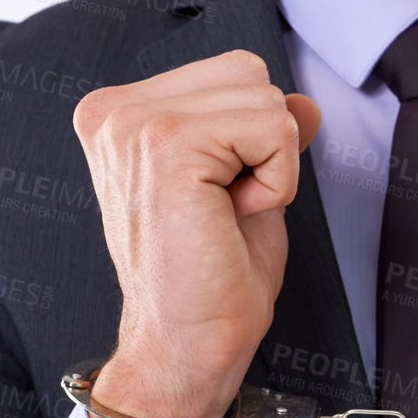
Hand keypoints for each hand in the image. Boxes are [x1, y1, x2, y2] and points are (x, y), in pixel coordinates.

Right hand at [70, 50, 320, 417]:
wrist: (185, 346)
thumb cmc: (208, 281)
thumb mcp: (245, 186)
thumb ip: (264, 133)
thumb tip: (303, 101)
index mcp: (119, 114)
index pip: (230, 71)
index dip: (252, 135)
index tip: (216, 198)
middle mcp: (114, 111)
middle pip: (248, 71)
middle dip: (264, 142)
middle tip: (224, 208)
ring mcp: (134, 124)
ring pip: (264, 95)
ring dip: (271, 162)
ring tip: (224, 213)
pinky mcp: (165, 145)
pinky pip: (271, 127)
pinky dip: (277, 178)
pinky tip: (231, 216)